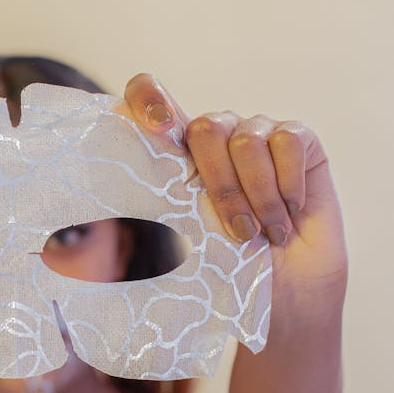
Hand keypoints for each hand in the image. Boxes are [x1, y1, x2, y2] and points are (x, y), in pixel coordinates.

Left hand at [120, 73, 347, 323]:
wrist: (285, 296)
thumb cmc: (227, 273)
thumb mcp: (178, 244)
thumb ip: (146, 216)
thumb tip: (94, 229)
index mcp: (175, 153)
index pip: (147, 96)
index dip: (147, 98)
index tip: (158, 127)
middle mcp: (215, 135)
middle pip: (206, 128)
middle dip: (221, 187)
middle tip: (237, 232)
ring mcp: (257, 133)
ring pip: (247, 141)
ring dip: (258, 197)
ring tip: (264, 233)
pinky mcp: (299, 139)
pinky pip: (288, 142)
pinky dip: (287, 186)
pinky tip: (290, 214)